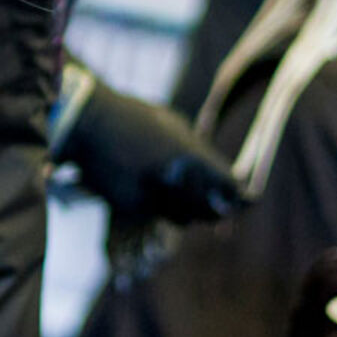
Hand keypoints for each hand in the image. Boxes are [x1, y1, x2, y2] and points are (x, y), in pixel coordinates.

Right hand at [57, 63, 245, 226]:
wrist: (88, 124)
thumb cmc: (134, 117)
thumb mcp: (174, 126)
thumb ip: (199, 153)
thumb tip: (221, 175)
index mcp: (190, 157)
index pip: (229, 188)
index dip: (242, 198)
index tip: (249, 201)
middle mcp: (175, 183)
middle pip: (210, 211)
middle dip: (217, 209)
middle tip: (224, 208)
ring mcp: (153, 198)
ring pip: (184, 219)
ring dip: (188, 211)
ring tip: (181, 194)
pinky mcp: (133, 208)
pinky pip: (156, 215)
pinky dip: (158, 207)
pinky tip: (149, 188)